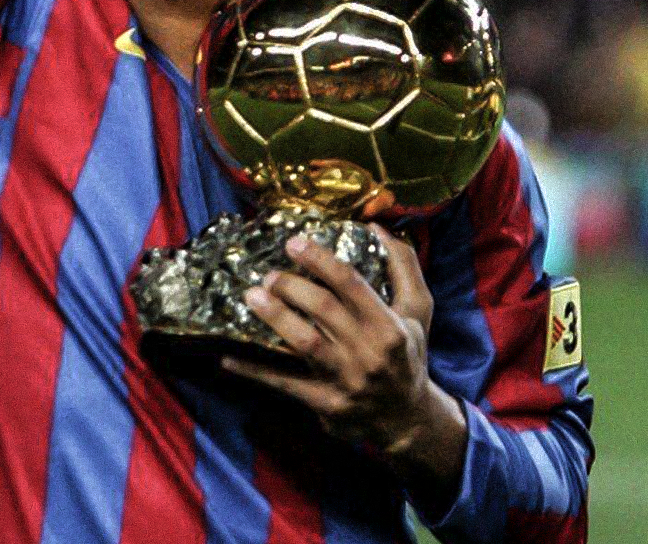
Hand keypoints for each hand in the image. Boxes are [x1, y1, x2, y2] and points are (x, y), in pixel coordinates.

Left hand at [222, 223, 458, 463]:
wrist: (408, 419)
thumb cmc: (407, 354)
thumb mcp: (417, 310)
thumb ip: (403, 266)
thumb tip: (376, 227)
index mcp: (390, 325)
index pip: (351, 284)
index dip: (320, 260)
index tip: (293, 243)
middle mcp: (369, 352)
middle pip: (324, 310)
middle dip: (291, 286)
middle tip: (267, 274)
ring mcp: (347, 380)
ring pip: (305, 343)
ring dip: (275, 318)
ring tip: (250, 298)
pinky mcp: (327, 404)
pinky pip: (285, 384)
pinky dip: (256, 371)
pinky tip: (229, 357)